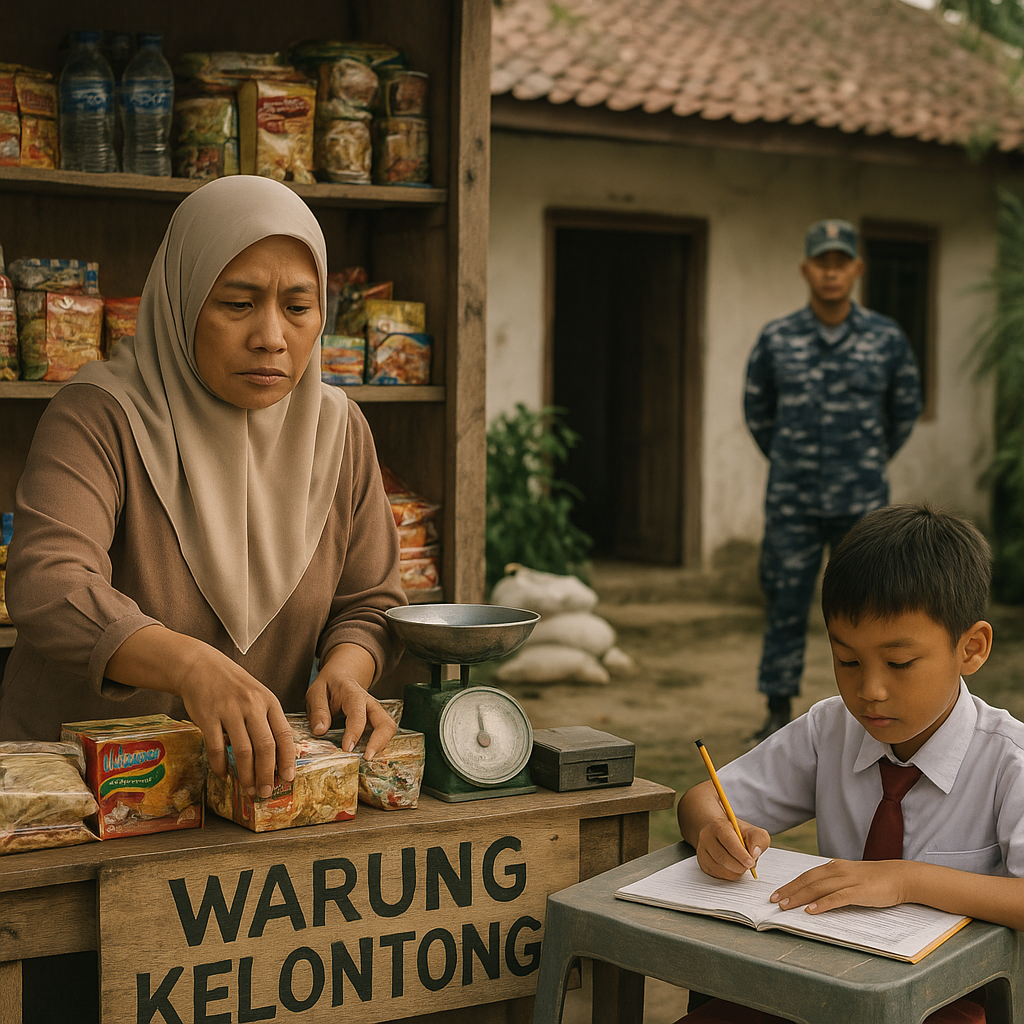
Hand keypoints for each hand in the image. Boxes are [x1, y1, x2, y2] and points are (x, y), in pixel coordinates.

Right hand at [175, 644, 294, 799]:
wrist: (200, 667)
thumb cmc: (233, 685)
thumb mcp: (257, 696)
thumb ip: (267, 720)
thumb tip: (277, 755)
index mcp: (268, 701)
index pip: (284, 734)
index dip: (287, 759)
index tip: (288, 778)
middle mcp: (252, 705)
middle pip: (265, 746)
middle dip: (267, 774)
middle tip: (265, 792)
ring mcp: (229, 711)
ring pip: (242, 751)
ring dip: (246, 775)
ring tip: (248, 789)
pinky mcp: (208, 716)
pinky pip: (216, 747)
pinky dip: (220, 765)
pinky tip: (224, 775)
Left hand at [305, 643, 397, 759]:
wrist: (343, 676)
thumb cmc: (329, 686)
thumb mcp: (316, 692)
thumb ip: (318, 710)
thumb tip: (320, 731)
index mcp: (353, 694)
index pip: (358, 714)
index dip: (354, 732)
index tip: (346, 748)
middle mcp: (370, 704)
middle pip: (385, 722)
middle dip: (379, 742)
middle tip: (367, 758)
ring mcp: (376, 713)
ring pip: (388, 729)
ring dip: (381, 746)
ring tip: (367, 759)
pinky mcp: (376, 721)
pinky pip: (383, 734)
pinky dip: (379, 746)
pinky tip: (366, 755)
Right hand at [696, 817, 769, 879]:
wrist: (719, 831)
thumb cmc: (737, 832)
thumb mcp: (752, 831)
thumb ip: (758, 840)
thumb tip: (754, 854)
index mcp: (719, 826)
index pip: (729, 842)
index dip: (741, 855)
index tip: (751, 862)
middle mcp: (707, 837)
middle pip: (722, 857)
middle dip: (739, 866)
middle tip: (749, 866)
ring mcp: (702, 851)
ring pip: (718, 868)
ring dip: (735, 872)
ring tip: (742, 866)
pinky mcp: (703, 862)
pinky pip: (716, 875)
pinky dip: (729, 875)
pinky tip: (734, 868)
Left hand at [771, 858, 909, 913]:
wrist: (900, 876)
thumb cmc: (875, 879)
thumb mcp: (850, 876)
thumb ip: (834, 881)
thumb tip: (816, 893)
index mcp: (833, 867)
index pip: (806, 875)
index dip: (790, 884)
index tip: (776, 893)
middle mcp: (837, 870)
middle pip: (807, 881)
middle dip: (789, 891)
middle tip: (774, 901)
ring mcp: (847, 880)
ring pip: (817, 888)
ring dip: (799, 897)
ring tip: (785, 906)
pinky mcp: (858, 891)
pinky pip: (836, 898)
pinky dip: (822, 904)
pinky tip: (811, 910)